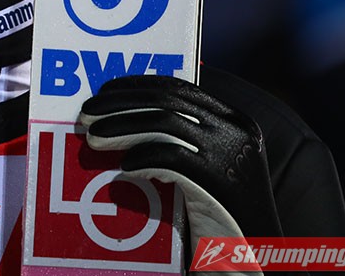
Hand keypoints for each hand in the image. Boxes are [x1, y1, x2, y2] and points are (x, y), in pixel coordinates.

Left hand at [79, 75, 282, 247]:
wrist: (257, 261)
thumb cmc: (222, 219)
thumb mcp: (207, 169)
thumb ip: (182, 141)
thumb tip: (125, 119)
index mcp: (235, 121)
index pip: (180, 88)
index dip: (138, 86)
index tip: (105, 91)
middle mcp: (237, 131)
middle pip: (168, 101)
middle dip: (121, 104)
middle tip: (87, 114)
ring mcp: (233, 155)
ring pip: (166, 124)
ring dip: (122, 127)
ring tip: (94, 139)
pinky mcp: (223, 182)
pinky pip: (173, 158)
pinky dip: (143, 159)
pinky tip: (124, 169)